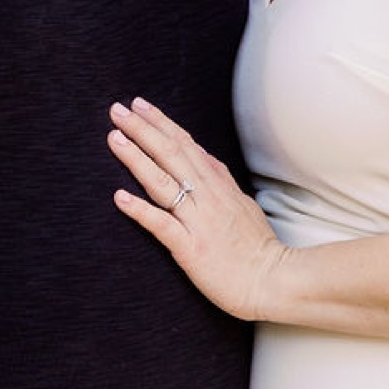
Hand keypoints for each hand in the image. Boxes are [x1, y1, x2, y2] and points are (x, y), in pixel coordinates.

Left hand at [109, 96, 292, 323]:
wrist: (274, 281)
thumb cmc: (258, 249)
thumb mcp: (243, 204)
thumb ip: (222, 181)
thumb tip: (205, 157)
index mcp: (219, 186)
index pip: (186, 145)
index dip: (161, 123)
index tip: (140, 106)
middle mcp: (208, 197)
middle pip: (171, 154)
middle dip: (142, 129)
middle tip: (117, 110)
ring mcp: (199, 221)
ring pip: (163, 182)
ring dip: (136, 158)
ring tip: (114, 138)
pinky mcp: (192, 248)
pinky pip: (162, 225)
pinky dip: (140, 210)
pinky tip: (119, 197)